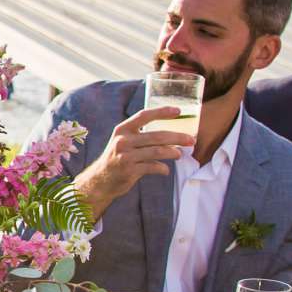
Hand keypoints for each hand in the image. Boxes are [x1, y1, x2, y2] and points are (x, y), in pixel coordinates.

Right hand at [72, 107, 189, 222]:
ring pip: (157, 151)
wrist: (100, 180)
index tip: (178, 110)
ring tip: (180, 154)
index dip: (162, 112)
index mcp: (122, 130)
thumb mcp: (123, 142)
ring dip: (173, 152)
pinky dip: (163, 168)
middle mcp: (123, 141)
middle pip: (156, 136)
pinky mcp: (129, 170)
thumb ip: (140, 135)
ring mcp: (125, 156)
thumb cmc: (117, 158)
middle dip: (177, 137)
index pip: (144, 116)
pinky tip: (165, 170)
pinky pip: (153, 167)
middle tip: (191, 140)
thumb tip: (170, 132)